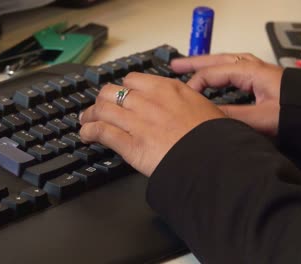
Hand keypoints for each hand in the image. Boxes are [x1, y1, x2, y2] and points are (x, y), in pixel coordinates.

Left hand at [79, 73, 224, 175]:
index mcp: (167, 89)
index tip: (123, 95)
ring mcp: (138, 122)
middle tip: (100, 106)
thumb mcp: (205, 108)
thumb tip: (186, 105)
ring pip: (102, 109)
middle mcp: (149, 101)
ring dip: (91, 114)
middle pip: (112, 92)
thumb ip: (188, 101)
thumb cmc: (214, 137)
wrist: (213, 159)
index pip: (133, 80)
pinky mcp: (130, 144)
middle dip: (103, 99)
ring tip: (86, 120)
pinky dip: (89, 131)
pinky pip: (102, 132)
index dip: (124, 88)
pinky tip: (86, 135)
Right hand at [171, 53, 283, 135]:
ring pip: (224, 62)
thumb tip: (207, 118)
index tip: (184, 97)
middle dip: (194, 63)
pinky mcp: (261, 79)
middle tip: (174, 65)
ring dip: (206, 64)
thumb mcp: (262, 118)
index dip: (195, 84)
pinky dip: (219, 71)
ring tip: (190, 67)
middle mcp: (251, 67)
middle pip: (216, 60)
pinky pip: (233, 69)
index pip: (212, 73)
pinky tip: (216, 78)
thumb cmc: (297, 111)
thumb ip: (233, 118)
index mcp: (249, 72)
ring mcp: (256, 71)